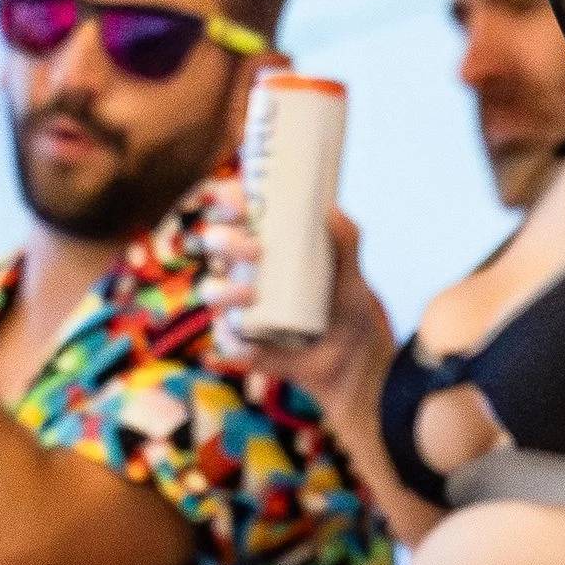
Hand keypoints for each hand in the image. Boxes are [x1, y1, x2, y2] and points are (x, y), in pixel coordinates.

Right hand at [218, 202, 396, 422]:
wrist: (353, 366)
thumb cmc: (349, 314)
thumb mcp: (351, 275)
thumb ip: (346, 241)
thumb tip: (333, 210)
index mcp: (268, 249)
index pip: (238, 218)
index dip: (228, 203)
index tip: (236, 198)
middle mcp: (247, 275)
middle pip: (216, 250)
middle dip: (225, 242)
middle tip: (254, 250)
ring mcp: (241, 311)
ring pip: (211, 292)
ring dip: (221, 290)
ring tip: (249, 296)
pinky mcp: (243, 346)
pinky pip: (224, 340)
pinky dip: (229, 340)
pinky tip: (243, 341)